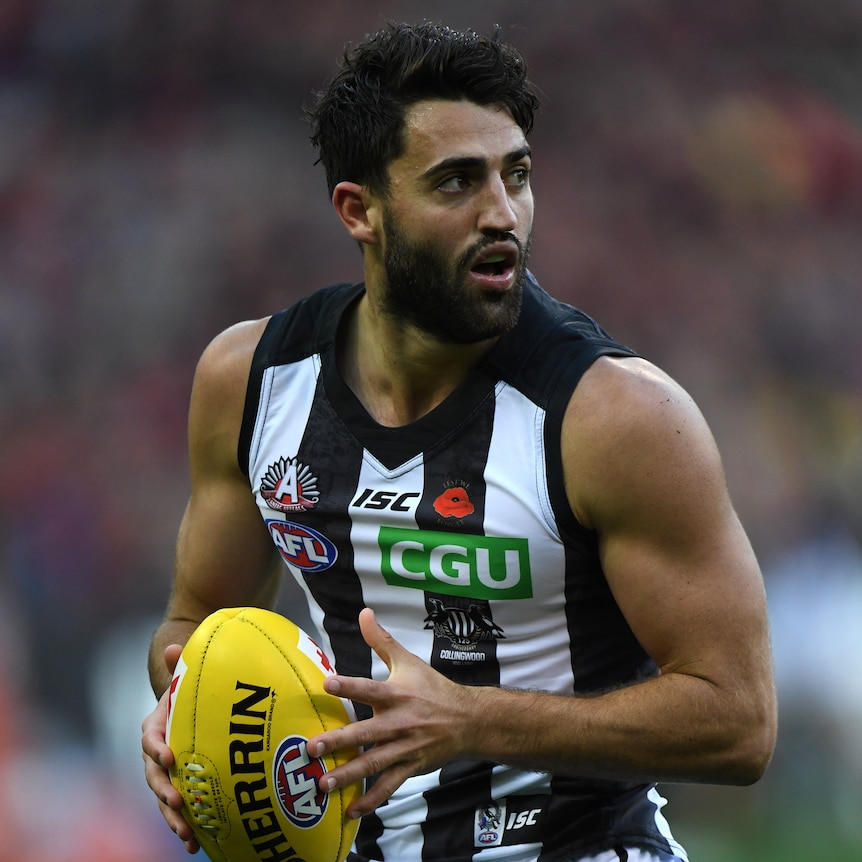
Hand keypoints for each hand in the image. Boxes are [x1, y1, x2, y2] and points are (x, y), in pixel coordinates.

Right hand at [141, 644, 200, 853]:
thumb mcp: (187, 675)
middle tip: (178, 802)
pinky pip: (181, 809)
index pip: (150, 738)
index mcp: (155, 725)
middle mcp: (156, 752)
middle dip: (164, 791)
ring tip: (187, 833)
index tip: (169, 756)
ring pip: (164, 798)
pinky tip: (198, 845)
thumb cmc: (191, 689)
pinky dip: (186, 826)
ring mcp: (167, 773)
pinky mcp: (181, 786)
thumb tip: (174, 646)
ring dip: (174, 817)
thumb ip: (180, 664)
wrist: (193, 704)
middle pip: (154, 776)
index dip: (157, 748)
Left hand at [306, 608, 477, 819]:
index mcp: (397, 694)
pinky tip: (350, 811)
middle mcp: (400, 722)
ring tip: (322, 783)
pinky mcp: (410, 767)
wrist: (468, 720)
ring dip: (347, 775)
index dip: (349, 685)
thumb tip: (363, 612)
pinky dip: (371, 800)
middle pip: (366, 733)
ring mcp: (405, 748)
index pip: (370, 688)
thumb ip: (381, 640)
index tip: (326, 683)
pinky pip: (389, 786)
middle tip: (311, 748)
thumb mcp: (408, 661)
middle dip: (338, 742)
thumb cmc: (433, 688)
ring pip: (373, 764)